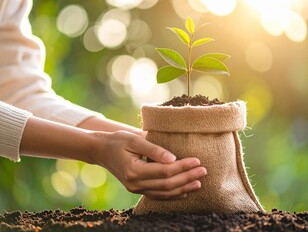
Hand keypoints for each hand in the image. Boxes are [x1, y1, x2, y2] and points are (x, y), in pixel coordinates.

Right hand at [92, 131, 206, 199]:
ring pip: (164, 193)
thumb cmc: (118, 141)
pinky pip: (158, 195)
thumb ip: (154, 149)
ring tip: (199, 183)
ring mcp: (136, 189)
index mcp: (134, 170)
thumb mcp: (134, 140)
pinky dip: (173, 195)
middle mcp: (135, 184)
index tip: (197, 160)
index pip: (165, 171)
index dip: (183, 167)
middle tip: (203, 171)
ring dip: (183, 189)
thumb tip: (173, 158)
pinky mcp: (137, 189)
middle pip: (167, 184)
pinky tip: (184, 192)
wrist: (101, 150)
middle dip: (187, 178)